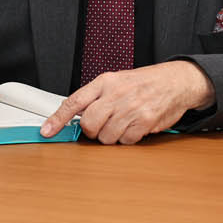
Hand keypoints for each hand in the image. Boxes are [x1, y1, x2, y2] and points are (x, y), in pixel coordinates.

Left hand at [40, 60, 214, 143]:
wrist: (176, 81)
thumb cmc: (144, 83)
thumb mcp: (116, 81)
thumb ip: (96, 97)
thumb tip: (75, 117)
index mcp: (104, 82)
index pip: (74, 102)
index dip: (57, 119)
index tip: (47, 131)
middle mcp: (116, 94)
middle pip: (89, 125)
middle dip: (92, 132)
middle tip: (102, 127)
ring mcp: (130, 108)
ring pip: (107, 137)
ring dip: (112, 136)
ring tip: (123, 123)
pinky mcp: (145, 121)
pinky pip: (126, 141)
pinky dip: (128, 139)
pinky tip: (135, 127)